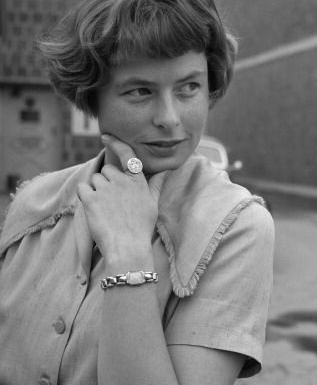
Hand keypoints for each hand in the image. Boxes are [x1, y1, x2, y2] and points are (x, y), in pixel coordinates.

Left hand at [77, 134, 165, 263]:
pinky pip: (82, 188)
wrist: (128, 247)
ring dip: (96, 190)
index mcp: (137, 181)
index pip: (126, 154)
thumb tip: (166, 171)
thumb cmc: (142, 227)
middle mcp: (121, 181)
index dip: (115, 143)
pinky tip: (93, 208)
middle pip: (107, 170)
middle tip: (112, 202)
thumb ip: (156, 184)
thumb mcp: (153, 204)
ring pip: (94, 179)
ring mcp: (105, 189)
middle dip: (106, 182)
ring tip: (105, 209)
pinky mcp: (91, 199)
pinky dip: (84, 195)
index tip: (106, 137)